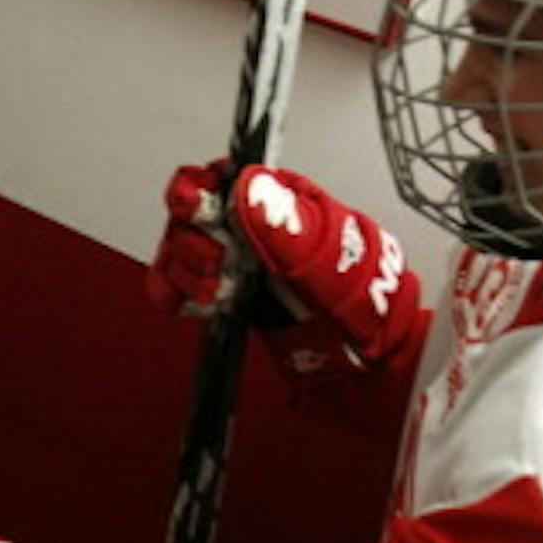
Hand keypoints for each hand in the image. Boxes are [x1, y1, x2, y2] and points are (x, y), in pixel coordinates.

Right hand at [146, 161, 428, 380]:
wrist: (371, 366)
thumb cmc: (368, 305)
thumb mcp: (328, 258)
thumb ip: (285, 224)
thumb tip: (248, 187)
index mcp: (282, 199)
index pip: (223, 175)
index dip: (202, 188)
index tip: (199, 208)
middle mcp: (253, 228)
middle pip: (191, 213)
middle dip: (194, 238)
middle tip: (219, 263)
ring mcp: (237, 265)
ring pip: (180, 249)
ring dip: (186, 269)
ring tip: (218, 291)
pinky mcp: (225, 301)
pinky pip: (178, 288)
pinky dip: (172, 293)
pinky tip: (190, 304)